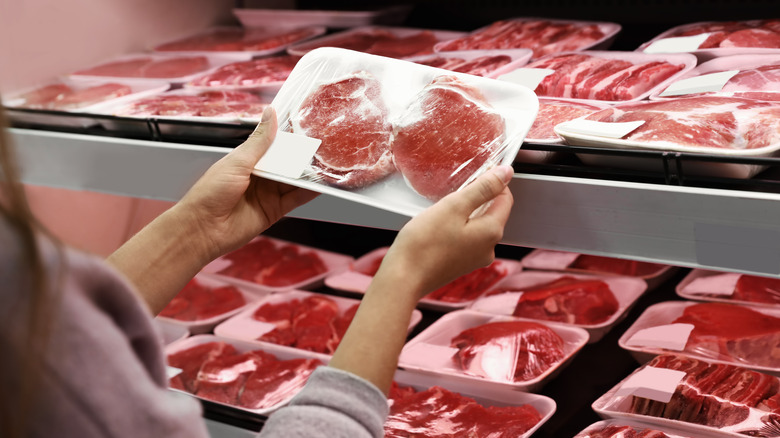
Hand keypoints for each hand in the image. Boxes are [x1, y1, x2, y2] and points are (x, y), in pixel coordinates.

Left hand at [174, 106, 318, 260]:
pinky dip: (310, 192)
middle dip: (303, 155)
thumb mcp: (237, 161)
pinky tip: (321, 184)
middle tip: (323, 144)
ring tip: (327, 163)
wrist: (203, 229)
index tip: (307, 126)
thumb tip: (270, 114)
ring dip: (309, 173)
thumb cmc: (210, 193)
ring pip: (295, 179)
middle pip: (287, 162)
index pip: (274, 144)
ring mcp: (269, 192)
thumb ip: (259, 141)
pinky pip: (297, 198)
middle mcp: (261, 175)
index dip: (289, 137)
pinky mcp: (276, 209)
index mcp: (248, 159)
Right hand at [327, 164, 513, 393]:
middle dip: (476, 199)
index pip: (505, 199)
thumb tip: (506, 173)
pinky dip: (456, 228)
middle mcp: (489, 248)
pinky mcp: (460, 265)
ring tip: (442, 210)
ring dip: (464, 214)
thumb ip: (483, 188)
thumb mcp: (454, 206)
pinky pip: (465, 239)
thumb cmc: (424, 243)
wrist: (402, 279)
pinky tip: (438, 228)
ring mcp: (474, 259)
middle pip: (491, 213)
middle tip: (452, 193)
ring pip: (477, 226)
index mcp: (491, 232)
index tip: (476, 173)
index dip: (494, 182)